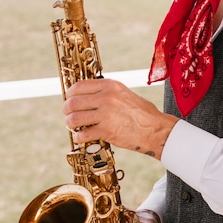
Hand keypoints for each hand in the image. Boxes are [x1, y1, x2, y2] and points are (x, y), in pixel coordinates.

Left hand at [62, 78, 177, 159]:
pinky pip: (83, 134)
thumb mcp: (125, 94)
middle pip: (73, 102)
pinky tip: (82, 137)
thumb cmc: (142, 113)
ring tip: (74, 126)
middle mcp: (106, 97)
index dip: (69, 94)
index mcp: (110, 86)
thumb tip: (87, 97)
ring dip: (70, 124)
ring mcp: (105, 114)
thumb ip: (107, 93)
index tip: (68, 99)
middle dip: (67, 110)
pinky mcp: (106, 131)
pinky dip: (79, 137)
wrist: (155, 129)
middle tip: (69, 115)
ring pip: (74, 118)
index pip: (79, 86)